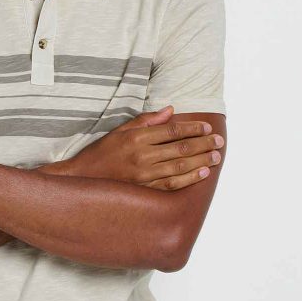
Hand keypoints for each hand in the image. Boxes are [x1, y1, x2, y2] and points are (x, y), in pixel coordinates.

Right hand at [59, 105, 223, 189]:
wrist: (82, 178)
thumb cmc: (102, 152)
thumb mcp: (121, 130)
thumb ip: (147, 120)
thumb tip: (171, 110)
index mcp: (136, 138)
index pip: (171, 130)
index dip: (192, 128)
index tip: (207, 127)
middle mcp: (141, 156)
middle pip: (180, 148)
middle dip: (203, 144)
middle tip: (219, 141)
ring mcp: (143, 175)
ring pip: (180, 167)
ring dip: (201, 161)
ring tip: (216, 157)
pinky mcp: (144, 190)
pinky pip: (171, 185)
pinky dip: (189, 179)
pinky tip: (202, 174)